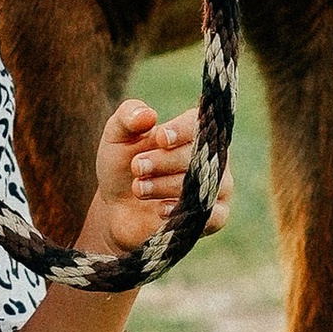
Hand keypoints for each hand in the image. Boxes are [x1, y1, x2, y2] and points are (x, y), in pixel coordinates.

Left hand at [87, 99, 230, 257]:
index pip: (199, 123)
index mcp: (192, 130)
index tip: (160, 138)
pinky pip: (213, 215)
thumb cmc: (122, 164)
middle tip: (137, 166)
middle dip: (164, 161)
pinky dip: (186, 211)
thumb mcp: (117, 135)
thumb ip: (128, 117)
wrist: (116, 206)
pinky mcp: (214, 217)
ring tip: (138, 188)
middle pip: (199, 155)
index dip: (182, 130)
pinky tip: (161, 209)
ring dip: (166, 186)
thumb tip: (148, 114)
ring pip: (203, 184)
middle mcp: (212, 156)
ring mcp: (216, 186)